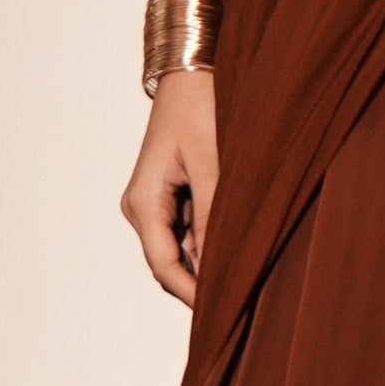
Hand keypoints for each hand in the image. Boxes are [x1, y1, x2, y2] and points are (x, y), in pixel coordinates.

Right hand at [122, 72, 216, 305]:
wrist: (193, 73)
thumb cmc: (202, 108)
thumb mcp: (213, 164)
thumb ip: (213, 217)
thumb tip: (218, 267)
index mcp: (142, 201)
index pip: (163, 265)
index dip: (192, 293)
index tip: (223, 312)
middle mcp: (140, 207)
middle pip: (167, 264)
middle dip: (200, 285)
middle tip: (239, 305)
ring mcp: (152, 203)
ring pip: (178, 251)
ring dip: (207, 265)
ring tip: (244, 279)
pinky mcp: (168, 196)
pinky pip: (185, 233)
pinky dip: (208, 245)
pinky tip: (236, 251)